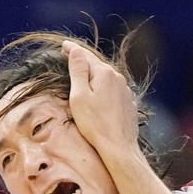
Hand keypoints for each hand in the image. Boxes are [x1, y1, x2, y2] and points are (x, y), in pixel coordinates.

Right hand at [61, 41, 140, 160]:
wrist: (119, 147)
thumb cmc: (95, 124)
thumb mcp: (80, 96)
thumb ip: (78, 71)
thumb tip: (76, 51)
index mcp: (104, 73)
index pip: (85, 56)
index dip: (73, 50)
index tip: (64, 45)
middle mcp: (118, 78)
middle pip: (98, 65)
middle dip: (84, 60)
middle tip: (71, 54)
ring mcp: (125, 91)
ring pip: (107, 77)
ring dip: (95, 73)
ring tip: (85, 71)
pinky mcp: (128, 104)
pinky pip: (114, 90)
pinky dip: (104, 87)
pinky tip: (101, 90)